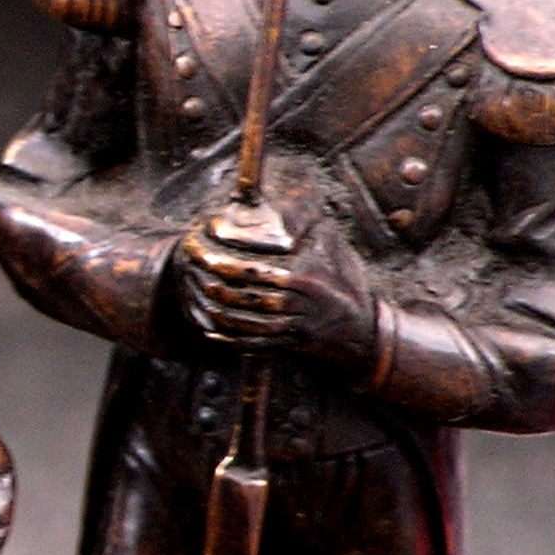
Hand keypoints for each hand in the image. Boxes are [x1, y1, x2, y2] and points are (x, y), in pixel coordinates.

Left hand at [178, 220, 376, 367]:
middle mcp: (297, 306)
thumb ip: (308, 228)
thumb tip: (279, 208)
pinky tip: (210, 329)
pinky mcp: (287, 346)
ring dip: (216, 310)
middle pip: (244, 297)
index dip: (224, 262)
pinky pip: (252, 344)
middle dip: (213, 283)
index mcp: (305, 280)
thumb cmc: (345, 284)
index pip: (254, 271)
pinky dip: (228, 338)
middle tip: (192, 270)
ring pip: (244, 322)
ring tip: (196, 295)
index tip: (204, 252)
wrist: (362, 332)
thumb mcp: (332, 250)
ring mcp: (292, 328)